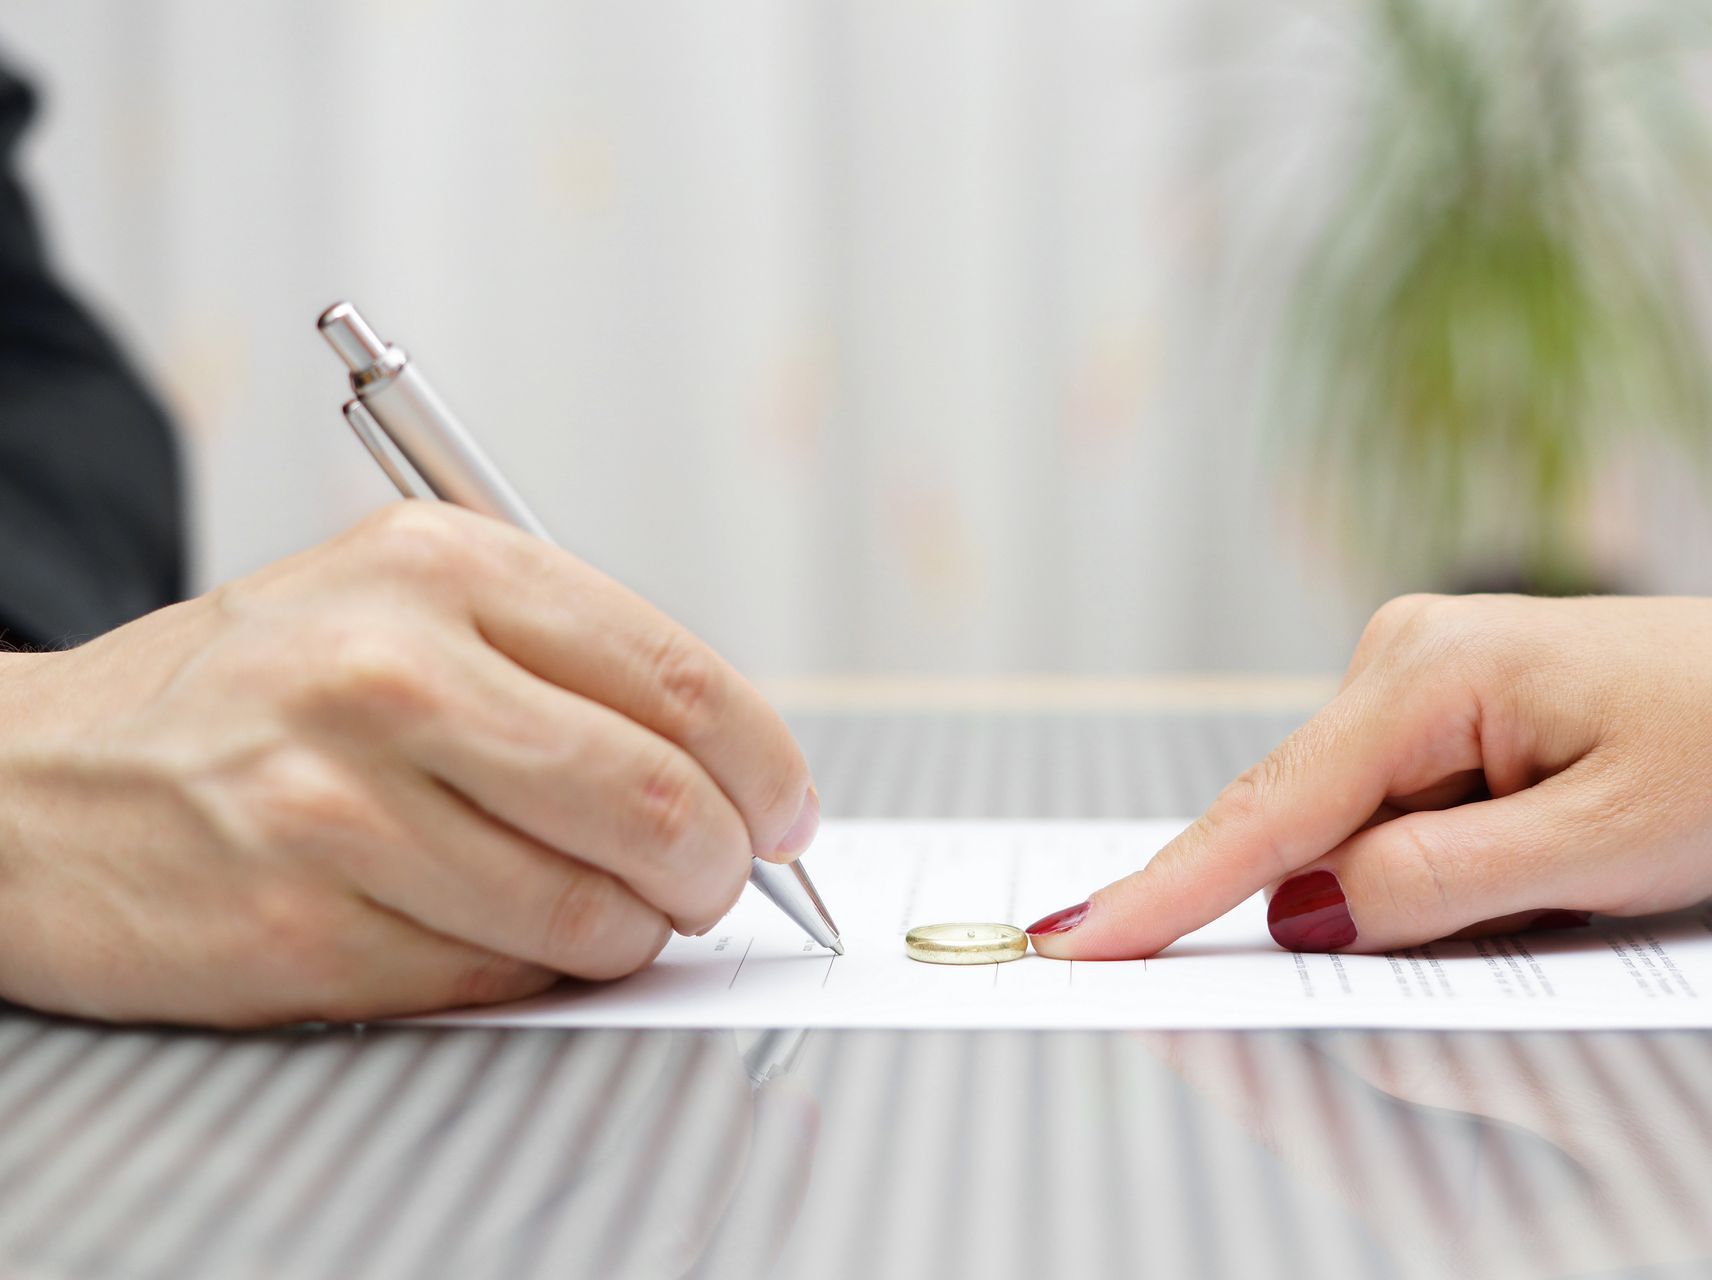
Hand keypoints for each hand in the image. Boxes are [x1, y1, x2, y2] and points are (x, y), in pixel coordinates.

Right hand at [0, 503, 817, 1025]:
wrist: (35, 785)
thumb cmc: (252, 694)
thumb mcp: (401, 602)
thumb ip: (567, 663)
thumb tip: (737, 770)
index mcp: (443, 567)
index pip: (681, 680)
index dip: (769, 767)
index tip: (789, 814)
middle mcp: (392, 671)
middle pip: (659, 801)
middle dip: (722, 866)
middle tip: (716, 882)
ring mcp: (339, 802)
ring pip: (591, 910)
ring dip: (631, 934)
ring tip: (605, 913)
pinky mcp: (297, 922)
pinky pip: (496, 975)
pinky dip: (530, 973)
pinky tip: (492, 931)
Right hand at [1027, 594, 1711, 957]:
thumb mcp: (1604, 848)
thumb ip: (1440, 887)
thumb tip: (1304, 916)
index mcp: (1428, 673)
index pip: (1271, 810)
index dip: (1171, 889)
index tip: (1078, 937)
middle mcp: (1400, 657)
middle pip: (1297, 820)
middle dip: (1323, 906)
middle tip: (1436, 922)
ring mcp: (1412, 678)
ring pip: (1344, 827)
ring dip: (1408, 888)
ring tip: (1557, 869)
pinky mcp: (1435, 712)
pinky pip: (1385, 813)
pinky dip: (1422, 865)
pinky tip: (1527, 857)